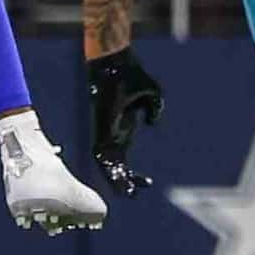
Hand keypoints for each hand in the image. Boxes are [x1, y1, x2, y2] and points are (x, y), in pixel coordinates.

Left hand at [85, 46, 164, 195]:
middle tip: (132, 194)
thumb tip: (151, 122)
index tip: (146, 183)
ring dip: (115, 177)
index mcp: (122, 125)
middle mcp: (112, 130)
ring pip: (106, 161)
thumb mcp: (151, 93)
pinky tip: (115, 176)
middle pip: (115, 162)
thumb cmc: (131, 72)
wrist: (115, 59)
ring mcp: (105, 128)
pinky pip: (101, 150)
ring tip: (126, 193)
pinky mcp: (101, 125)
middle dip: (123, 179)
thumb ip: (154, 109)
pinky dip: (107, 165)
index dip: (131, 171)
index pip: (124, 154)